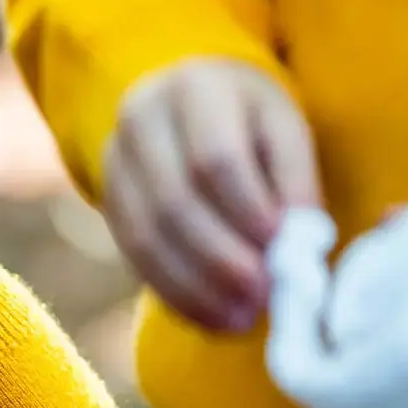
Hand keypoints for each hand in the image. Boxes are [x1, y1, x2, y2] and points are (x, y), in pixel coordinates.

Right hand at [100, 58, 318, 332]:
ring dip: (197, 286)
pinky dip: (175, 293)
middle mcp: (140, 119)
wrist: (187, 105)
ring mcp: (113, 161)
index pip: (215, 158)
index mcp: (195, 89)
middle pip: (174, 201)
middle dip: (222, 258)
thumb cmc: (252, 119)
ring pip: (147, 234)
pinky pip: (134, 255)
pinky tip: (212, 318)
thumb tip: (299, 242)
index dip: (248, 210)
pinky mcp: (108, 200)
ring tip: (243, 318)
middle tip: (264, 299)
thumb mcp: (284, 127)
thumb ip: (294, 179)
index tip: (283, 252)